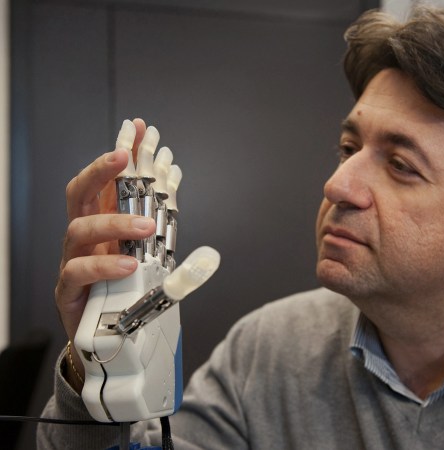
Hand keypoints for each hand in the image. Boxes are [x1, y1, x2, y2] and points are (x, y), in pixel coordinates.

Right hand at [55, 118, 155, 389]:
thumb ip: (157, 217)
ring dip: (113, 223)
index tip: (137, 129)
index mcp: (103, 223)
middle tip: (123, 157)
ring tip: (145, 227)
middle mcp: (84, 237)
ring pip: (78, 230)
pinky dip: (104, 267)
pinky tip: (127, 266)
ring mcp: (73, 261)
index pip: (106, 181)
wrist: (107, 334)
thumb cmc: (125, 287)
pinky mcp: (69, 291)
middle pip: (80, 193)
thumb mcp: (147, 250)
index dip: (119, 154)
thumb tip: (174, 179)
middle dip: (101, 171)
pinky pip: (78, 273)